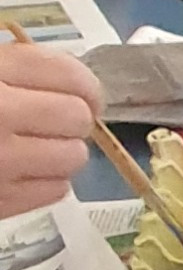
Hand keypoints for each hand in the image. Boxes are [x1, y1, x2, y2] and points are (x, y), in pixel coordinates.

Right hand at [0, 45, 97, 218]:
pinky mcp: (0, 202)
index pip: (69, 76)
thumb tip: (73, 86)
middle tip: (53, 121)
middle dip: (72, 119)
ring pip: (73, 158)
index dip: (87, 86)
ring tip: (34, 147)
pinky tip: (20, 171)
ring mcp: (1, 163)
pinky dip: (46, 181)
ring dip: (62, 152)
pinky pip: (55, 190)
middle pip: (77, 118)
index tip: (86, 94)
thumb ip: (12, 68)